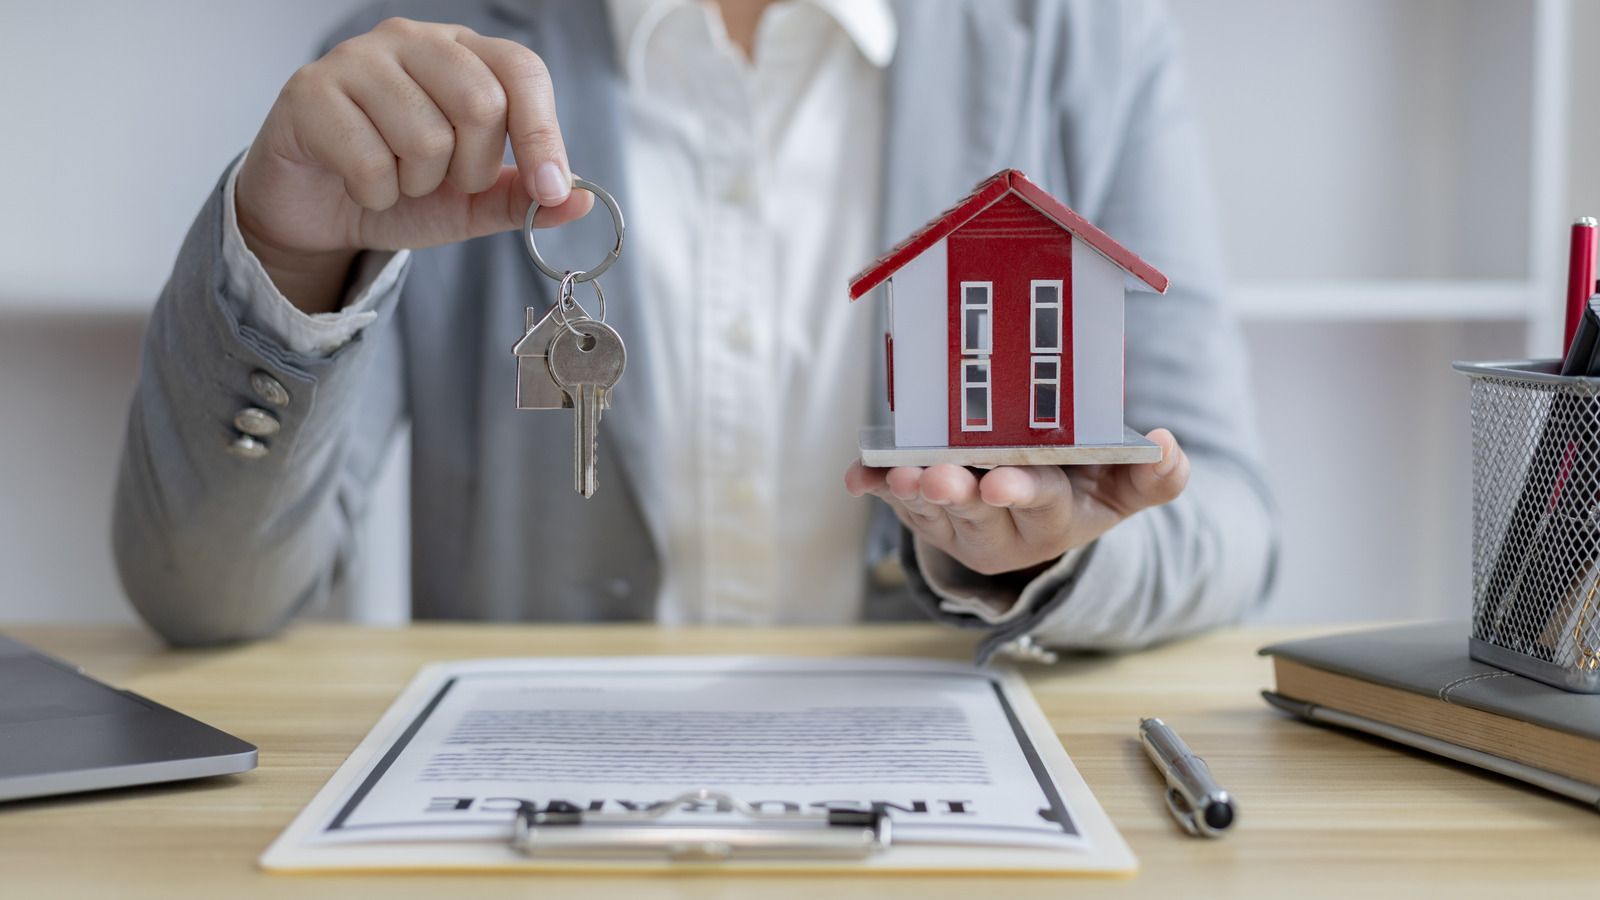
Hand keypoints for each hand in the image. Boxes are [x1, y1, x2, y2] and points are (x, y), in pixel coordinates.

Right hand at [235, 17, 593, 312]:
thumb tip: (582, 200)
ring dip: (417, 184)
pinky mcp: (310, 91)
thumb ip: (523, 198)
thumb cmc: (400, 189)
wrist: (319, 211)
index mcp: (463, 53)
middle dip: (472, 167)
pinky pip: (370, 160)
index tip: (550, 189)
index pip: (522, 70)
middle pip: (480, 102)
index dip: (544, 134)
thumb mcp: (473, 202)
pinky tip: (359, 185)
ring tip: (396, 179)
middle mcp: (413, 40)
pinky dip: (375, 194)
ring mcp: (357, 58)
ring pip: (424, 136)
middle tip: (445, 182)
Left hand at [844, 429, 1190, 576]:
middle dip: (957, 492)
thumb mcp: (1127, 490)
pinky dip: (878, 486)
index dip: (1020, 491)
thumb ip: (1156, 475)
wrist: (1039, 515)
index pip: (1038, 502)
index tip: (1000, 483)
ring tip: (901, 475)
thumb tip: (1168, 444)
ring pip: (932, 509)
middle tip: (938, 478)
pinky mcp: (925, 513)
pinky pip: (898, 501)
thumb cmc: (1085, 489)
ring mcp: (957, 522)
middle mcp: (1001, 526)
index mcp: (1053, 517)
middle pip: (976, 509)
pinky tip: (861, 476)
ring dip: (912, 490)